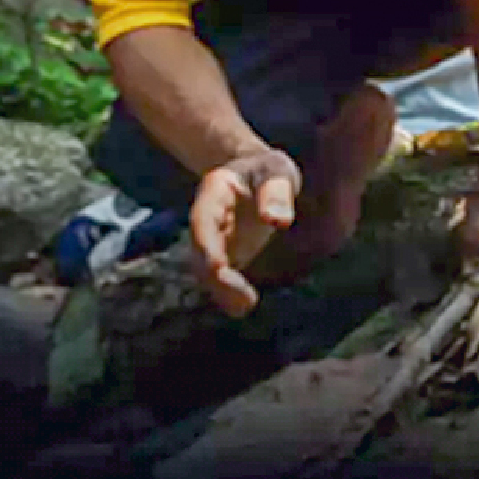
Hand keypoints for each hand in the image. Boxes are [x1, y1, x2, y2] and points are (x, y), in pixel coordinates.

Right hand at [189, 148, 300, 317]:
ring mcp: (213, 239)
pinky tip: (243, 306)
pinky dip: (228, 293)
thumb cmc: (269, 171)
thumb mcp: (277, 170)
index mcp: (213, 194)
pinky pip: (220, 277)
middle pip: (201, 253)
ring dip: (221, 292)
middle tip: (244, 301)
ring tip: (245, 307)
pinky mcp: (225, 255)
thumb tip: (277, 220)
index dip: (208, 248)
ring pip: (207, 271)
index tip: (221, 269)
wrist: (259, 175)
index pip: (203, 223)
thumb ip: (277, 190)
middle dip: (216, 280)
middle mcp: (206, 221)